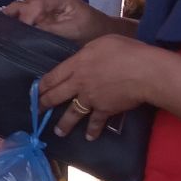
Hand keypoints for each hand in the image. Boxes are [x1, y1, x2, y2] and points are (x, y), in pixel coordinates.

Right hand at [2, 0, 115, 43]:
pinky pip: (19, 5)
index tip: (21, 28)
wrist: (103, 33)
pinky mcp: (39, 13)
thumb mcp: (74, 31)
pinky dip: (5, 4)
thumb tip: (27, 27)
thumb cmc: (92, 31)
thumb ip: (51, 29)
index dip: (26, 15)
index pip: (35, 3)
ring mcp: (42, 4)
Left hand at [40, 35, 161, 139]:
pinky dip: (93, 130)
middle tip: (37, 111)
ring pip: (72, 113)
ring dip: (64, 124)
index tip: (35, 91)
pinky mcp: (105, 109)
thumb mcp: (99, 43)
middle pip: (56, 95)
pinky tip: (89, 137)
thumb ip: (86, 53)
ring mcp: (91, 98)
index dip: (41, 86)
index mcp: (76, 65)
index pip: (52, 77)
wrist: (145, 71)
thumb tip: (81, 58)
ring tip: (57, 132)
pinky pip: (96, 122)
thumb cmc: (125, 51)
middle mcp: (79, 83)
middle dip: (44, 104)